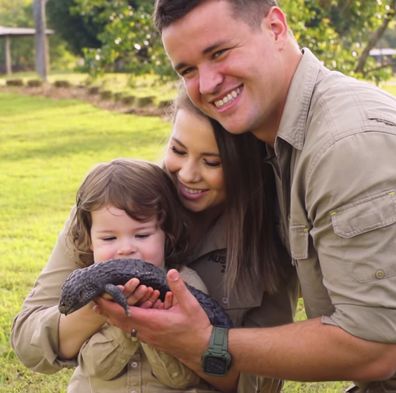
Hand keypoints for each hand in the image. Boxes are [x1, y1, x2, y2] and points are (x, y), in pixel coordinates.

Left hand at [96, 269, 211, 363]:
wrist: (201, 349)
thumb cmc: (195, 327)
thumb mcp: (190, 304)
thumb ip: (178, 287)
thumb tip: (171, 271)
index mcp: (152, 321)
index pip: (125, 313)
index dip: (110, 305)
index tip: (98, 297)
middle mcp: (146, 331)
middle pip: (119, 320)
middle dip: (106, 309)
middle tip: (95, 299)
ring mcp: (147, 336)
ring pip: (124, 325)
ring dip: (114, 315)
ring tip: (104, 306)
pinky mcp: (151, 338)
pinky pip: (132, 328)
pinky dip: (124, 319)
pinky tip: (124, 313)